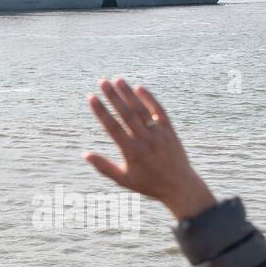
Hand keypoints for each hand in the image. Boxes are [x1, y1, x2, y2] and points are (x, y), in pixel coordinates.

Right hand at [83, 78, 215, 219]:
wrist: (179, 187)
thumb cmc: (148, 184)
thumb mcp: (124, 180)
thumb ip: (104, 167)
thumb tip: (85, 154)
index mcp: (132, 152)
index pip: (113, 127)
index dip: (101, 111)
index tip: (92, 97)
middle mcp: (145, 141)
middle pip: (126, 114)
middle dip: (113, 96)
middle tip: (102, 81)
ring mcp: (159, 134)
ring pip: (142, 110)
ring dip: (129, 93)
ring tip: (118, 79)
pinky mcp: (170, 131)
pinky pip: (159, 111)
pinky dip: (150, 99)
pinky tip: (139, 87)